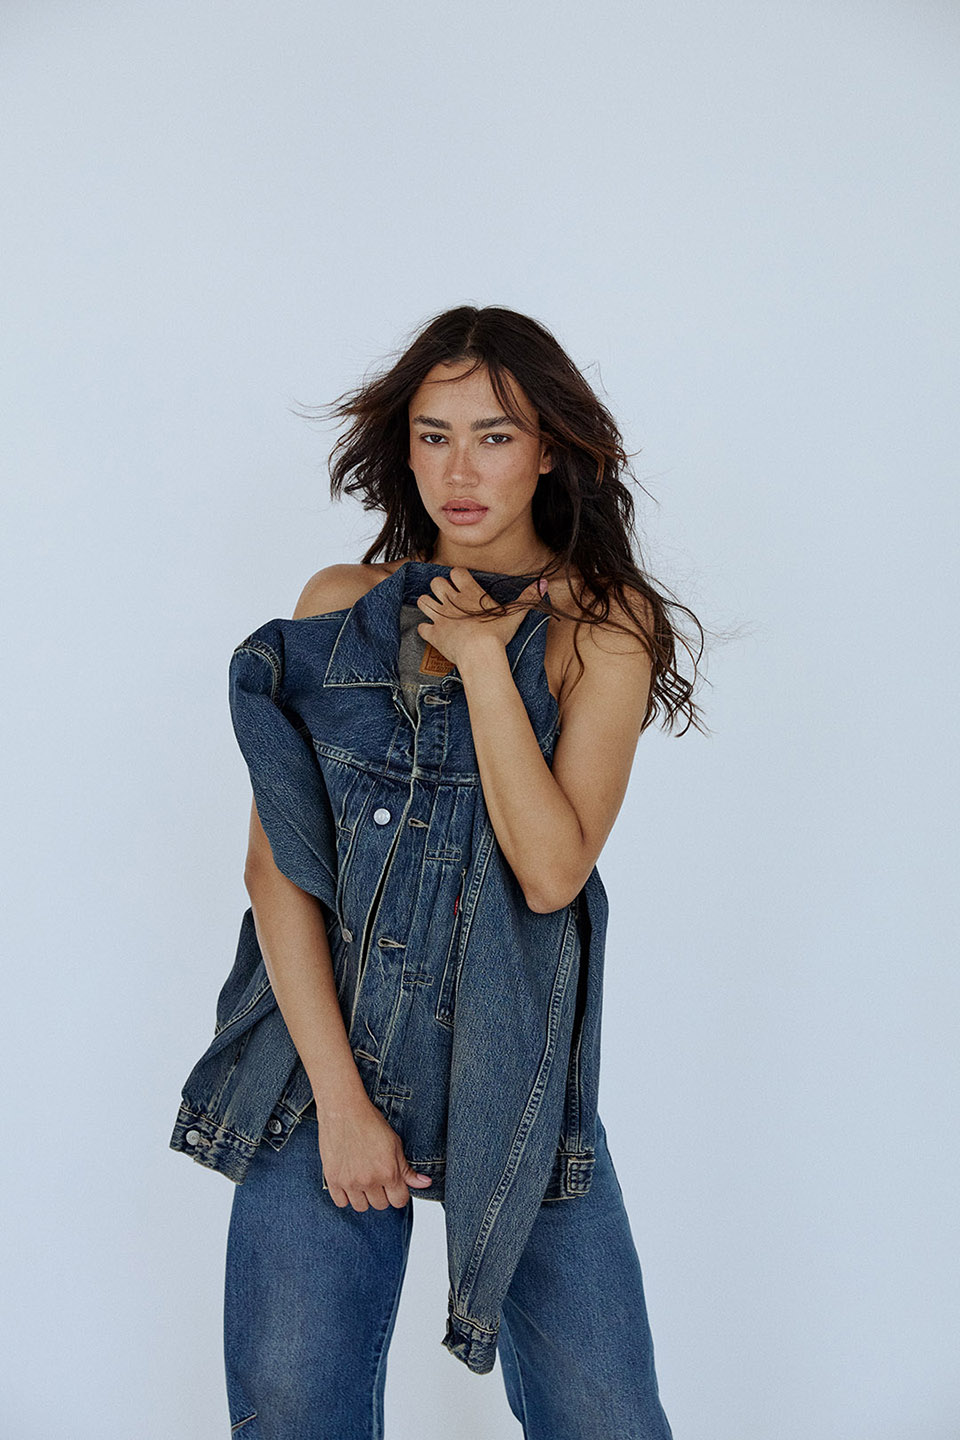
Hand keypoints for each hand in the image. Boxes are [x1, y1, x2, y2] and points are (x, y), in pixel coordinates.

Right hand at [315, 1095, 432, 1210]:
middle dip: (382, 1194)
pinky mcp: (333, 1179)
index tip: (394, 1187)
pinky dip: (346, 1196)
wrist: (343, 1110)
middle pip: (380, 1205)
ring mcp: (350, 1182)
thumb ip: (407, 1169)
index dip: (398, 1194)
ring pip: (361, 1207)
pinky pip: (341, 1202)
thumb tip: (425, 1183)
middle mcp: (370, 1180)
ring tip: (362, 1179)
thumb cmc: (370, 1123)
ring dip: (364, 1197)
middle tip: (377, 1178)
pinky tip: (349, 1181)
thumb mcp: (395, 1144)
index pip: (399, 1201)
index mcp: (388, 1172)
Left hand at [415, 566, 545, 668]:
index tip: (462, 584)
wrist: (480, 653)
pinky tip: (433, 632)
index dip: (457, 577)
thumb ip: (528, 597)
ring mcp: (439, 616)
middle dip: (439, 588)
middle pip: (435, 582)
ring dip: (428, 604)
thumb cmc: (497, 633)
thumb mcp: (515, 613)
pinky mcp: (433, 634)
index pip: (455, 571)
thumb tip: (543, 584)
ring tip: (437, 611)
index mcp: (469, 591)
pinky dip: (426, 629)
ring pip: (422, 600)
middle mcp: (451, 600)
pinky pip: (421, 627)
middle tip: (448, 598)